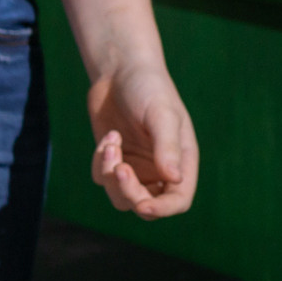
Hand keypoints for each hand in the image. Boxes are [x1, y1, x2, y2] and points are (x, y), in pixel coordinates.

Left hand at [87, 61, 198, 218]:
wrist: (120, 71)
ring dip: (109, 174)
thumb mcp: (161, 114)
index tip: (142, 205)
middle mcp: (159, 171)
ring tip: (111, 141)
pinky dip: (100, 161)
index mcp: (182, 162)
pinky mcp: (112, 161)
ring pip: (119, 197)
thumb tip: (174, 179)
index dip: (163, 209)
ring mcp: (135, 168)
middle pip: (145, 205)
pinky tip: (109, 136)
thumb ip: (167, 146)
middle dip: (129, 192)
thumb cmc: (149, 88)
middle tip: (119, 167)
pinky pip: (101, 178)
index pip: (178, 201)